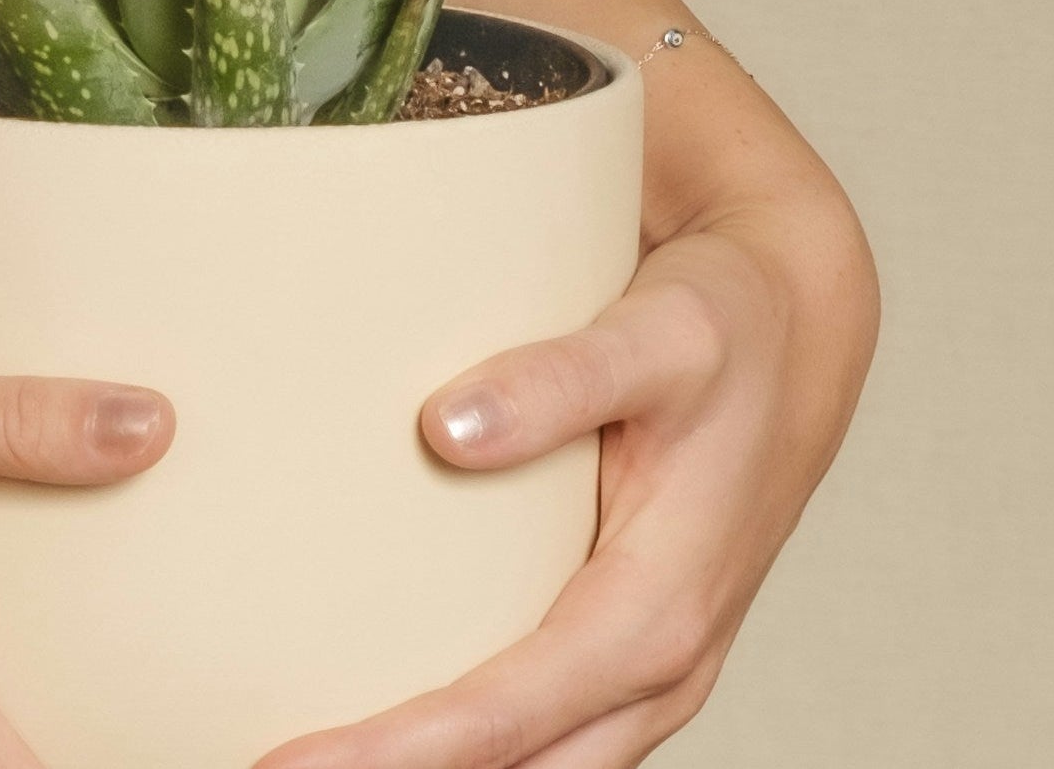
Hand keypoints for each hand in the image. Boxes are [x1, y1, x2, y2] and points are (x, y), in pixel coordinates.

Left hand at [256, 179, 878, 768]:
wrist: (791, 328)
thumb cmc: (721, 328)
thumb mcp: (653, 338)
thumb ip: (556, 380)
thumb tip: (444, 428)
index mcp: (659, 612)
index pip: (508, 716)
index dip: (399, 751)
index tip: (292, 762)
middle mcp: (658, 668)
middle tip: (263, 766)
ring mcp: (644, 671)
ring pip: (536, 768)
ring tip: (306, 758)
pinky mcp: (622, 647)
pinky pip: (545, 732)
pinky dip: (472, 747)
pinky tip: (384, 720)